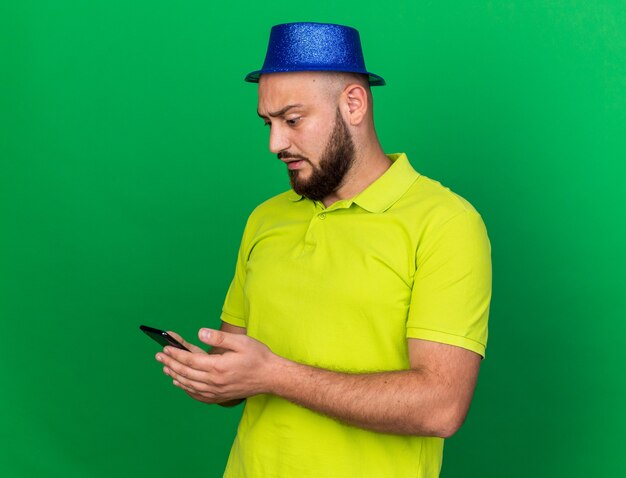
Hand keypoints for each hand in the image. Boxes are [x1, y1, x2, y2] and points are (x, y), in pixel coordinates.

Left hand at [156, 328, 276, 403]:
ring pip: (189, 385)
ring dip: (175, 376)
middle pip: (186, 373)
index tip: (165, 348)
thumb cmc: (258, 357)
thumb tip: (199, 333)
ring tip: (165, 368)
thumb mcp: (241, 341)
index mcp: (218, 366)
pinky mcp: (220, 397)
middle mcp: (215, 382)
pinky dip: (186, 390)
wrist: (271, 377)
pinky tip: (181, 384)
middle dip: (170, 363)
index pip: (190, 360)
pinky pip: (198, 395)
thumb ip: (219, 337)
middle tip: (159, 356)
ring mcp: (217, 391)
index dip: (175, 354)